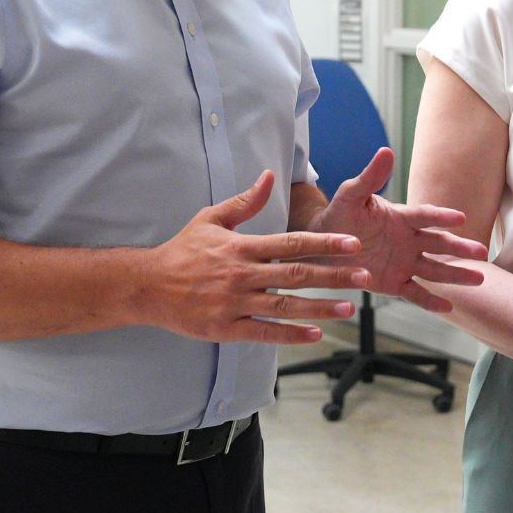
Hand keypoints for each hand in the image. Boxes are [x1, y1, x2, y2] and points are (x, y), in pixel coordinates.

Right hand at [136, 170, 367, 344]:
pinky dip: (291, 335)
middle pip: (296, 275)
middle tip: (364, 276)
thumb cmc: (182, 250)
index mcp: (241, 247)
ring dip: (320, 308)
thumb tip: (268, 177)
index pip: (291, 243)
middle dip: (333, 275)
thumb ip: (243, 202)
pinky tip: (315, 334)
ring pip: (285, 307)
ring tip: (348, 308)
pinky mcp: (226, 328)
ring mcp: (234, 304)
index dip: (324, 243)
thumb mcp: (210, 219)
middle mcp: (241, 275)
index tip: (352, 244)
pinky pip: (264, 333)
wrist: (147, 285)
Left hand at [311, 148, 487, 312]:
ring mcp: (404, 262)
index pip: (425, 216)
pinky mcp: (395, 282)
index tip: (459, 218)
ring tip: (479, 278)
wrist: (323, 244)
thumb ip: (369, 178)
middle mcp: (408, 240)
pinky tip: (449, 307)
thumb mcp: (351, 195)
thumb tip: (385, 151)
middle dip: (459, 247)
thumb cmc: (339, 215)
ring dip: (456, 274)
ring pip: (434, 269)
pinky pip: (415, 292)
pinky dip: (431, 301)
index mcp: (401, 218)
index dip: (441, 217)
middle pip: (438, 243)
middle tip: (480, 252)